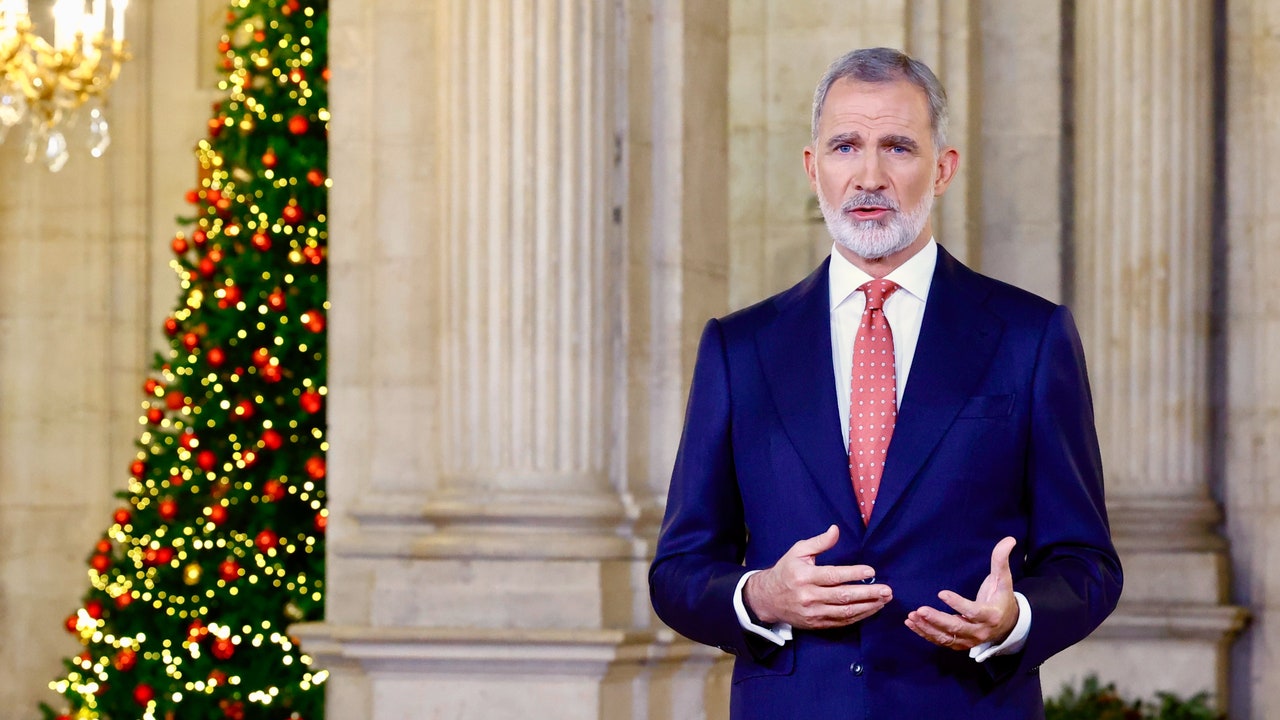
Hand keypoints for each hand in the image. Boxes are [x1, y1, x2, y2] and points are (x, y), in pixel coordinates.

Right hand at [743, 525, 891, 629]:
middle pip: (843, 596)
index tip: (871, 571)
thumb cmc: (786, 571)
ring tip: (884, 600)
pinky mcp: (816, 624)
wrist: (768, 599)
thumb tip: (836, 530)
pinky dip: (858, 617)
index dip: (853, 574)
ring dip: (868, 607)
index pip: (833, 576)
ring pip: (845, 612)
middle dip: (868, 594)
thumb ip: (819, 542)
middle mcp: (809, 596)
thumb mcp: (798, 552)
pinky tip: (871, 609)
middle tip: (887, 591)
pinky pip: (841, 622)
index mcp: (805, 576)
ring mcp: (813, 612)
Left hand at [905, 536, 1018, 650]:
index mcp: (990, 615)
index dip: (957, 604)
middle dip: (937, 619)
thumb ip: (1001, 560)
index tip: (941, 593)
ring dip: (927, 627)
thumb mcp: (1003, 580)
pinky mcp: (959, 644)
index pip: (973, 612)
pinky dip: (925, 633)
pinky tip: (911, 623)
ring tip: (912, 615)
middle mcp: (979, 631)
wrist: (1007, 624)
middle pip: (956, 627)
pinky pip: (941, 641)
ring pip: (946, 637)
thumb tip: (1009, 539)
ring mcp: (969, 640)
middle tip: (919, 609)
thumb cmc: (1001, 598)